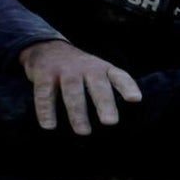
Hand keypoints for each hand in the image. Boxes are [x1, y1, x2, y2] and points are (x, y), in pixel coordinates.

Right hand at [19, 40, 141, 134]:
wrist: (47, 48)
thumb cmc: (80, 70)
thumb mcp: (97, 73)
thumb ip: (108, 90)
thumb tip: (117, 121)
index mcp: (103, 69)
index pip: (119, 77)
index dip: (127, 87)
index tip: (135, 99)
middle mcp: (86, 68)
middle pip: (97, 86)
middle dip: (104, 104)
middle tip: (110, 122)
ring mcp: (65, 70)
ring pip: (72, 92)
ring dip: (78, 113)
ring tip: (84, 132)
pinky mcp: (44, 74)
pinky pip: (45, 94)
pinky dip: (46, 110)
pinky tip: (49, 126)